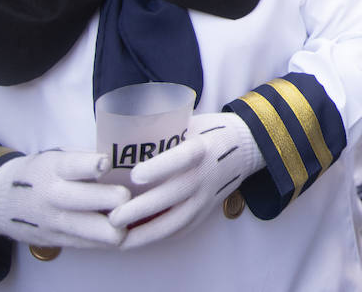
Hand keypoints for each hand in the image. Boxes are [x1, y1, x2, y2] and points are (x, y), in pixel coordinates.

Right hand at [0, 150, 128, 248]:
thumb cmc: (39, 172)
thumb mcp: (57, 155)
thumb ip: (86, 158)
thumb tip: (125, 158)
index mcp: (54, 169)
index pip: (76, 166)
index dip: (95, 165)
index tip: (107, 164)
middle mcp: (54, 196)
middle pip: (93, 200)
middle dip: (118, 198)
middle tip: (129, 195)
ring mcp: (56, 222)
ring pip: (98, 231)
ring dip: (120, 224)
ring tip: (129, 215)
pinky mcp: (59, 242)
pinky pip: (93, 244)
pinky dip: (110, 237)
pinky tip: (119, 227)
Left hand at [108, 112, 261, 248]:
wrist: (248, 146)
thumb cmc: (209, 131)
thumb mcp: (189, 122)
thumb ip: (161, 134)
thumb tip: (119, 142)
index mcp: (203, 146)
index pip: (183, 157)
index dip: (160, 167)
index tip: (135, 175)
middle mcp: (208, 173)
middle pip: (175, 194)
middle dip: (141, 209)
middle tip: (113, 217)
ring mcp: (208, 195)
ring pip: (178, 220)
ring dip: (147, 232)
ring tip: (119, 238)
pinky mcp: (207, 210)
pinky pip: (182, 229)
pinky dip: (158, 236)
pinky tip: (137, 239)